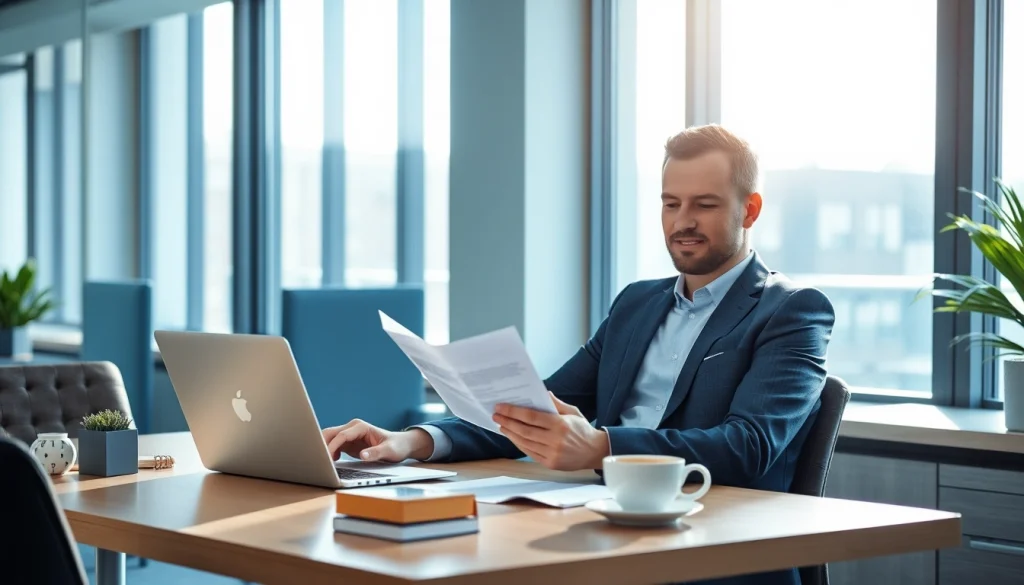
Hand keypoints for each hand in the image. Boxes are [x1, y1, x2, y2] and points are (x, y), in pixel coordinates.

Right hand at [321, 419, 433, 462]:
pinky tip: (332, 462)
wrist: (401, 445)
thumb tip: (363, 456)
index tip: (327, 458)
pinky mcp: (348, 443)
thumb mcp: (389, 451)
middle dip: (322, 445)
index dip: (332, 446)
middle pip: (331, 433)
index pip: (342, 435)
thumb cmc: (397, 446)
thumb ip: (376, 453)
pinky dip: (329, 452)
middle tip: (317, 460)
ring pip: (330, 438)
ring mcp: (349, 435)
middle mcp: (353, 428)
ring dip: (324, 449)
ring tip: (322, 462)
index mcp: (361, 427)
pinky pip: (333, 445)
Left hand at [493, 392, 608, 470]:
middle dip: (507, 422)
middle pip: (524, 430)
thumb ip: (556, 403)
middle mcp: (555, 440)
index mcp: (560, 424)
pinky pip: (529, 452)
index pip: (531, 417)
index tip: (501, 407)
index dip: (513, 411)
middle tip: (496, 415)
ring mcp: (552, 453)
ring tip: (502, 426)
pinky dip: (519, 444)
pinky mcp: (550, 464)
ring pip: (524, 442)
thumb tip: (543, 392)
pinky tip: (513, 437)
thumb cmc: (583, 429)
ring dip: (510, 434)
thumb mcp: (573, 412)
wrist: (595, 452)